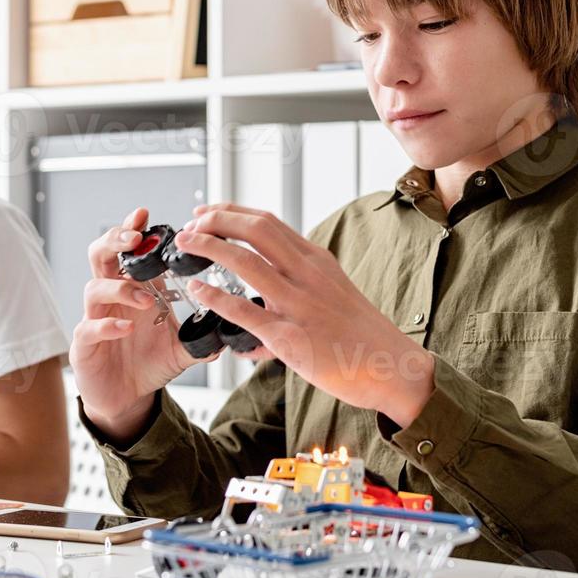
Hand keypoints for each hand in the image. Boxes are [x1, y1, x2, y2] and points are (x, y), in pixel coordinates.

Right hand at [70, 207, 216, 440]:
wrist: (128, 399)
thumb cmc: (149, 363)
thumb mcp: (182, 347)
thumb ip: (204, 335)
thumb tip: (233, 326)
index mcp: (135, 288)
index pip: (129, 250)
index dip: (133, 229)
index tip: (145, 215)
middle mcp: (112, 298)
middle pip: (101, 255)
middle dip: (115, 241)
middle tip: (134, 239)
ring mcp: (96, 319)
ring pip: (94, 288)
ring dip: (121, 288)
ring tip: (145, 299)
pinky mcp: (85, 345)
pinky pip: (89, 327)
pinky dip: (108, 325)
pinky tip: (126, 329)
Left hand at [174, 204, 436, 427]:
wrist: (392, 366)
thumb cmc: (362, 334)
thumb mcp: (333, 292)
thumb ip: (298, 285)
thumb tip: (266, 295)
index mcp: (316, 260)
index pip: (268, 222)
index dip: (231, 212)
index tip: (207, 211)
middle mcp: (307, 274)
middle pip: (255, 229)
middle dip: (216, 220)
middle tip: (191, 224)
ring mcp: (299, 304)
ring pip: (245, 262)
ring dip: (209, 247)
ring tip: (185, 244)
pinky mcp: (290, 337)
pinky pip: (246, 312)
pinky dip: (216, 297)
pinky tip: (198, 291)